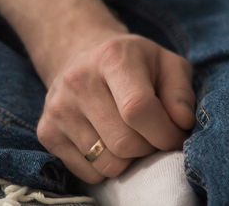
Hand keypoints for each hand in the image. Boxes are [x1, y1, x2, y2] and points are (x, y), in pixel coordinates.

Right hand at [35, 34, 194, 183]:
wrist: (82, 55)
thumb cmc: (135, 62)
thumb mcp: (167, 62)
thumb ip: (180, 92)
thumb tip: (182, 123)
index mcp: (113, 58)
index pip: (138, 108)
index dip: (164, 131)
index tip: (176, 135)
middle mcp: (79, 82)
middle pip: (124, 142)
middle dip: (150, 147)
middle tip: (156, 136)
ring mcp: (58, 109)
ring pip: (107, 163)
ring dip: (130, 159)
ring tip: (134, 136)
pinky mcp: (46, 132)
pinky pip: (88, 172)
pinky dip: (108, 167)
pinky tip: (110, 142)